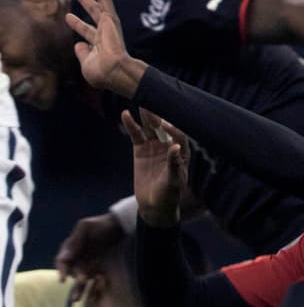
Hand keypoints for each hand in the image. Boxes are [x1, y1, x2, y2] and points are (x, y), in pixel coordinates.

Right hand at [55, 214, 124, 300]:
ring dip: (79, 288)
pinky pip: (93, 279)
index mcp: (71, 248)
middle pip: (71, 272)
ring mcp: (88, 263)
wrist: (119, 227)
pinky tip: (98, 287)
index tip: (62, 279)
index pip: (62, 261)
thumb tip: (62, 258)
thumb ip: (74, 241)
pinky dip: (93, 285)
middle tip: (80, 286)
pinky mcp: (98, 268)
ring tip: (79, 299)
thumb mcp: (86, 228)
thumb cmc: (101, 225)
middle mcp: (77, 257)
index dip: (61, 270)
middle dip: (74, 279)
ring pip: (80, 278)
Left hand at [65, 0, 147, 97]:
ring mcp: (108, 24)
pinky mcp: (110, 17)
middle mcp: (104, 32)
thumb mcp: (87, 64)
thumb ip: (82, 53)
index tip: (68, 17)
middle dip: (86, 0)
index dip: (77, 24)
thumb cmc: (102, 73)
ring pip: (101, 0)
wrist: (114, 72)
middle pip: (94, 12)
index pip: (86, 31)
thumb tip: (78, 45)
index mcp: (99, 44)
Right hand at [123, 109, 187, 227]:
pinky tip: (125, 114)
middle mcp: (168, 146)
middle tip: (152, 102)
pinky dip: (131, 125)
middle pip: (164, 128)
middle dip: (159, 116)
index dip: (173, 130)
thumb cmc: (168, 195)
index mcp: (182, 153)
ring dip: (146, 115)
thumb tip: (176, 147)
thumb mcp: (173, 181)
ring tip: (141, 101)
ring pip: (150, 128)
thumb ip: (174, 164)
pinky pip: (136, 134)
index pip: (179, 136)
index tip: (165, 125)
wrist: (153, 205)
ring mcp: (154, 146)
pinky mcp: (140, 149)